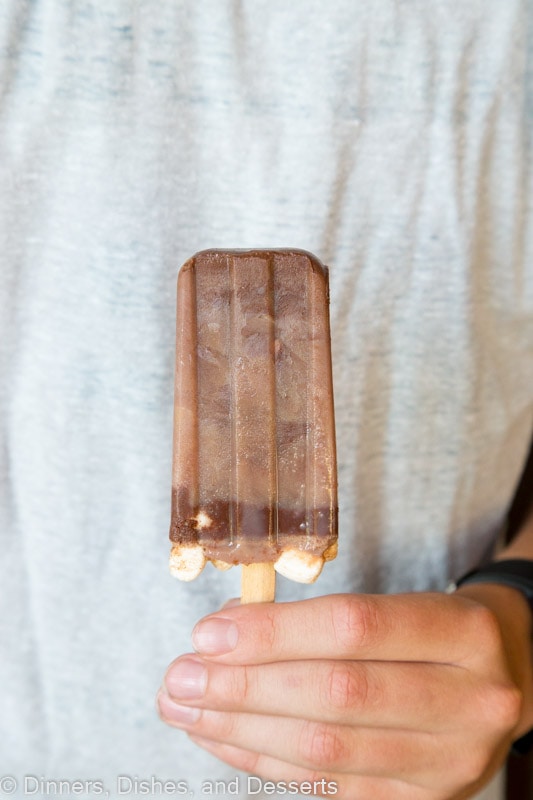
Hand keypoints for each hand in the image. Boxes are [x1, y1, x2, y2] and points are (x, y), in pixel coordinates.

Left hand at [158, 589, 532, 799]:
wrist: (504, 681)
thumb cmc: (434, 632)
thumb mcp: (399, 606)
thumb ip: (319, 619)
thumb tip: (226, 633)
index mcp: (463, 632)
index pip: (355, 627)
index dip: (275, 631)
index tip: (210, 632)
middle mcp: (469, 700)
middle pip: (337, 694)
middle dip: (245, 686)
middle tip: (180, 676)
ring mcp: (450, 762)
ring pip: (328, 749)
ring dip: (241, 728)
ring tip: (186, 707)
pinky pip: (328, 786)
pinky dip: (265, 761)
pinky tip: (224, 738)